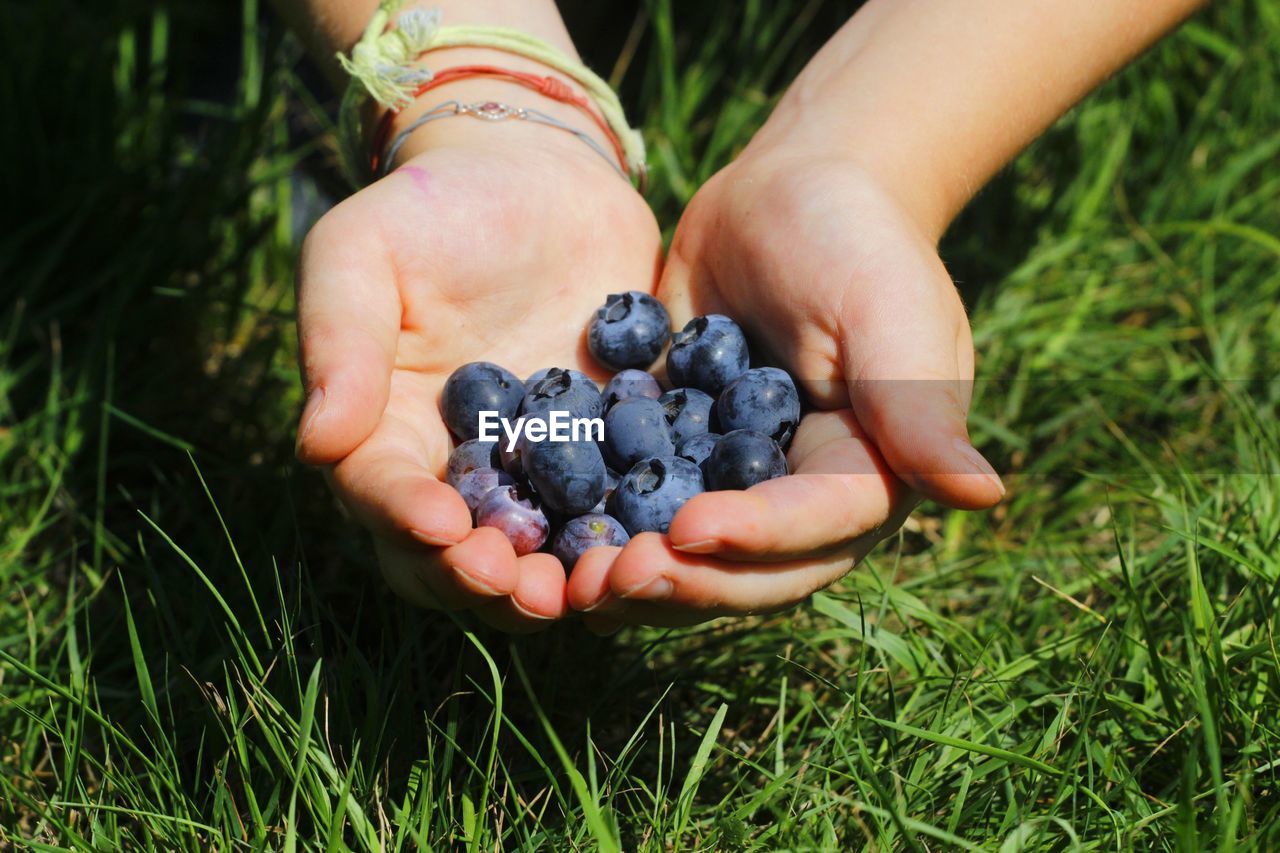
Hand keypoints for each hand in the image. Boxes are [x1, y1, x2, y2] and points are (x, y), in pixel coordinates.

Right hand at [295, 116, 660, 631]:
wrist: (542, 175)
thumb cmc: (436, 206)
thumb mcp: (364, 250)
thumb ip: (340, 339)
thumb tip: (315, 443)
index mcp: (386, 431)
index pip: (383, 492)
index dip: (406, 519)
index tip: (442, 527)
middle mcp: (458, 469)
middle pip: (455, 555)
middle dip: (486, 581)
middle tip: (526, 587)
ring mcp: (537, 472)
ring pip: (537, 553)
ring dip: (558, 582)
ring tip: (588, 590)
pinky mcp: (605, 457)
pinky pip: (614, 512)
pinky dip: (627, 539)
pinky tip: (654, 547)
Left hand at [567, 148, 1002, 628]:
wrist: (788, 191)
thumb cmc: (855, 239)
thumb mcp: (891, 312)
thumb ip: (920, 406)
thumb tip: (982, 497)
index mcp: (865, 478)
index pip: (813, 530)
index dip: (754, 540)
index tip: (688, 528)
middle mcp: (797, 500)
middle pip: (745, 572)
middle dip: (680, 583)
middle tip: (608, 579)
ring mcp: (731, 484)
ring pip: (684, 557)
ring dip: (629, 573)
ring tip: (568, 578)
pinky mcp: (673, 458)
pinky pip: (635, 505)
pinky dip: (594, 526)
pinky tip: (542, 537)